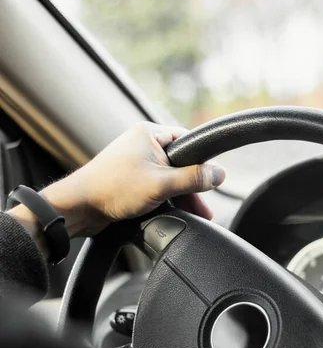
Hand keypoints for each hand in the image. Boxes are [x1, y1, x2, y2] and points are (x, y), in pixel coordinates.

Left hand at [9, 122, 224, 256]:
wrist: (78, 209)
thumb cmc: (111, 189)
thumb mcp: (161, 184)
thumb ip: (193, 178)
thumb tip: (219, 174)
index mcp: (150, 134)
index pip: (189, 142)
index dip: (202, 161)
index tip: (211, 179)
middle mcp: (143, 144)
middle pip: (181, 163)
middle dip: (193, 186)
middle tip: (204, 206)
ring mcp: (137, 162)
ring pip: (170, 177)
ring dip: (181, 195)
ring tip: (193, 213)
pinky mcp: (131, 179)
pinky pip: (158, 186)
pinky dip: (167, 199)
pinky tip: (174, 212)